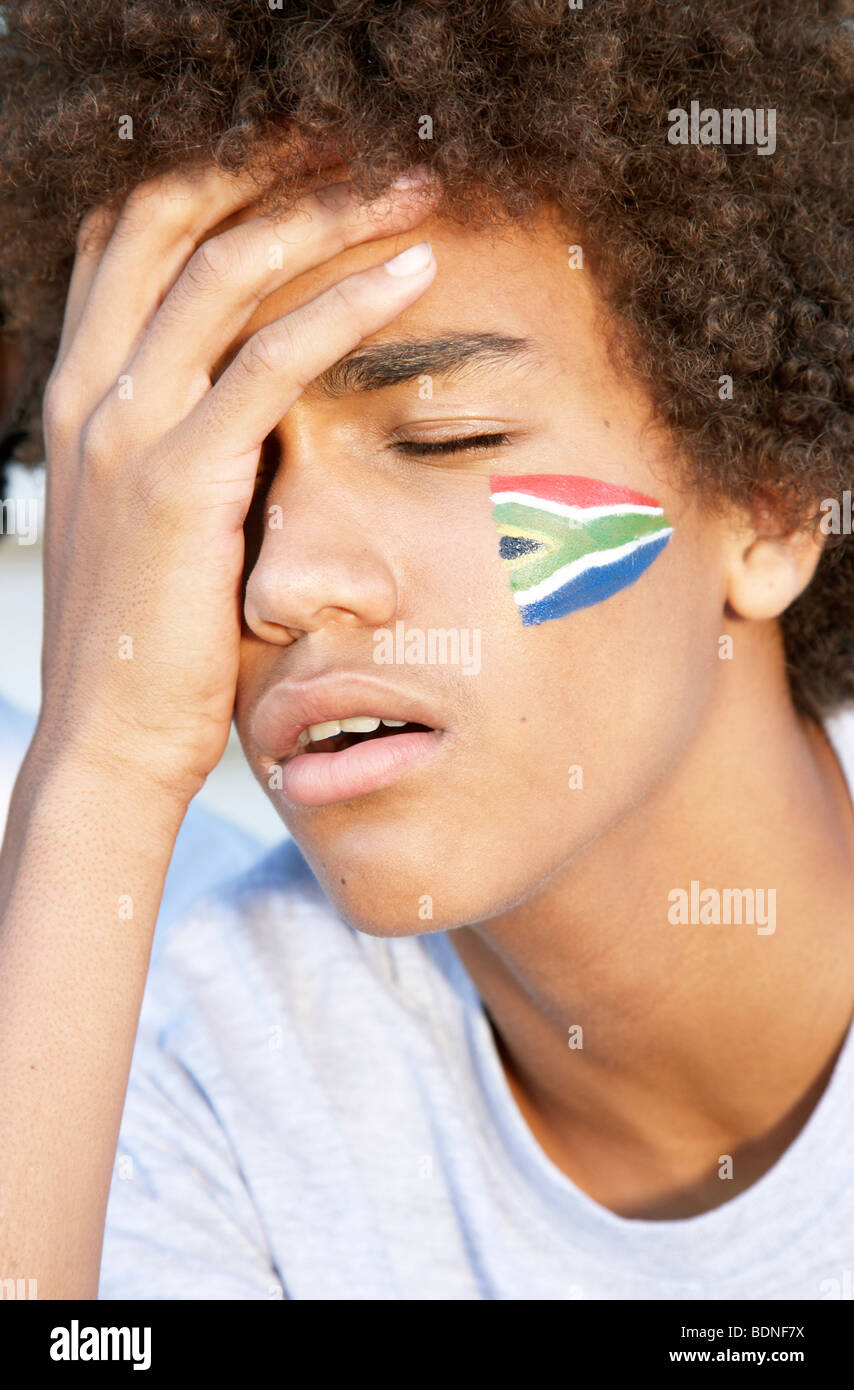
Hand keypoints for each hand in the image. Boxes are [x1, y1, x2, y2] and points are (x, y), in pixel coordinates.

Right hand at [34, 164, 438, 804]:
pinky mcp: (181, 480)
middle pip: (178, 223)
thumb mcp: (153, 524)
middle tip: (370, 156)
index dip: (216, 184)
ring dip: (329, 214)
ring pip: (228, 270)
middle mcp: (92, 392)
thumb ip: (189, 450)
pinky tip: (412, 272)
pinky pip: (272, 360)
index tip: (304, 168)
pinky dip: (347, 303)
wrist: (110, 740)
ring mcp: (128, 430)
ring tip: (415, 191)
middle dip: (276, 170)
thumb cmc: (147, 643)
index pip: (132, 241)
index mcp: (80, 395)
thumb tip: (258, 413)